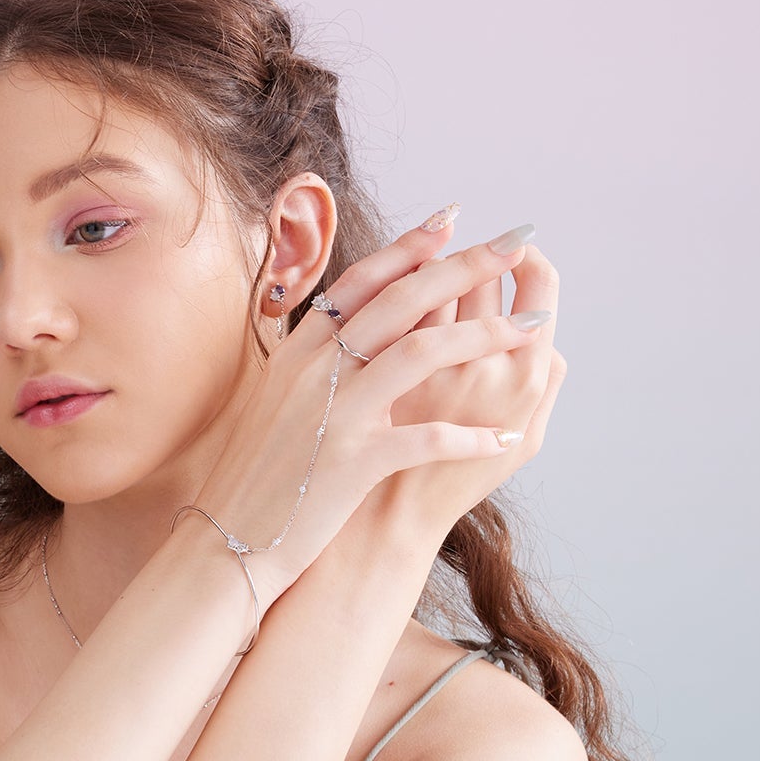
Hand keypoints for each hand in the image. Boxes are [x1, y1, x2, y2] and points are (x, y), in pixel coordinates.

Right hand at [188, 213, 553, 609]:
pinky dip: (468, 437)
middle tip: (517, 242)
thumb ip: (317, 361)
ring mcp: (334, 413)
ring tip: (532, 326)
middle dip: (467, 266)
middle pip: (402, 300)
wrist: (227, 540)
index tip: (451, 220)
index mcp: (299, 351)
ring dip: (484, 335)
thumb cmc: (259, 476)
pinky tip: (502, 437)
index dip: (410, 246)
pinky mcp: (352, 462)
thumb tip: (359, 328)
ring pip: (421, 352)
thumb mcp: (279, 401)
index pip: (362, 281)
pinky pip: (425, 437)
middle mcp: (316, 370)